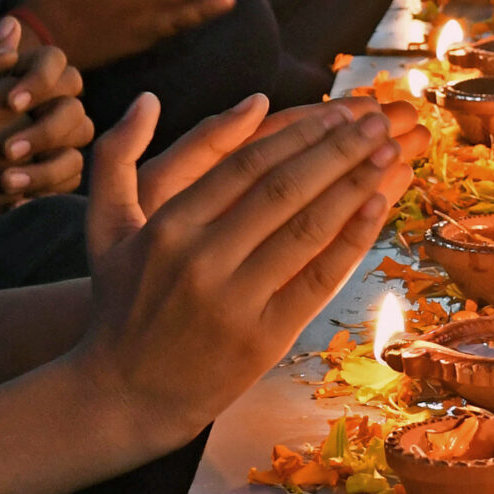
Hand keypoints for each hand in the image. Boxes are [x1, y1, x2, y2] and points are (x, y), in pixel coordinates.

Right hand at [74, 94, 412, 441]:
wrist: (124, 394)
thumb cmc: (122, 303)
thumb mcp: (104, 227)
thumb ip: (115, 157)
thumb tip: (149, 98)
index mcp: (167, 227)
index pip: (244, 166)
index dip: (297, 135)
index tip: (337, 112)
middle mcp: (200, 261)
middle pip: (283, 191)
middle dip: (338, 149)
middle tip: (378, 120)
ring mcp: (234, 303)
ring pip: (307, 231)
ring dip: (355, 185)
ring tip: (388, 152)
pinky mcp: (263, 339)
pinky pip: (319, 281)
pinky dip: (351, 241)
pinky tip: (377, 206)